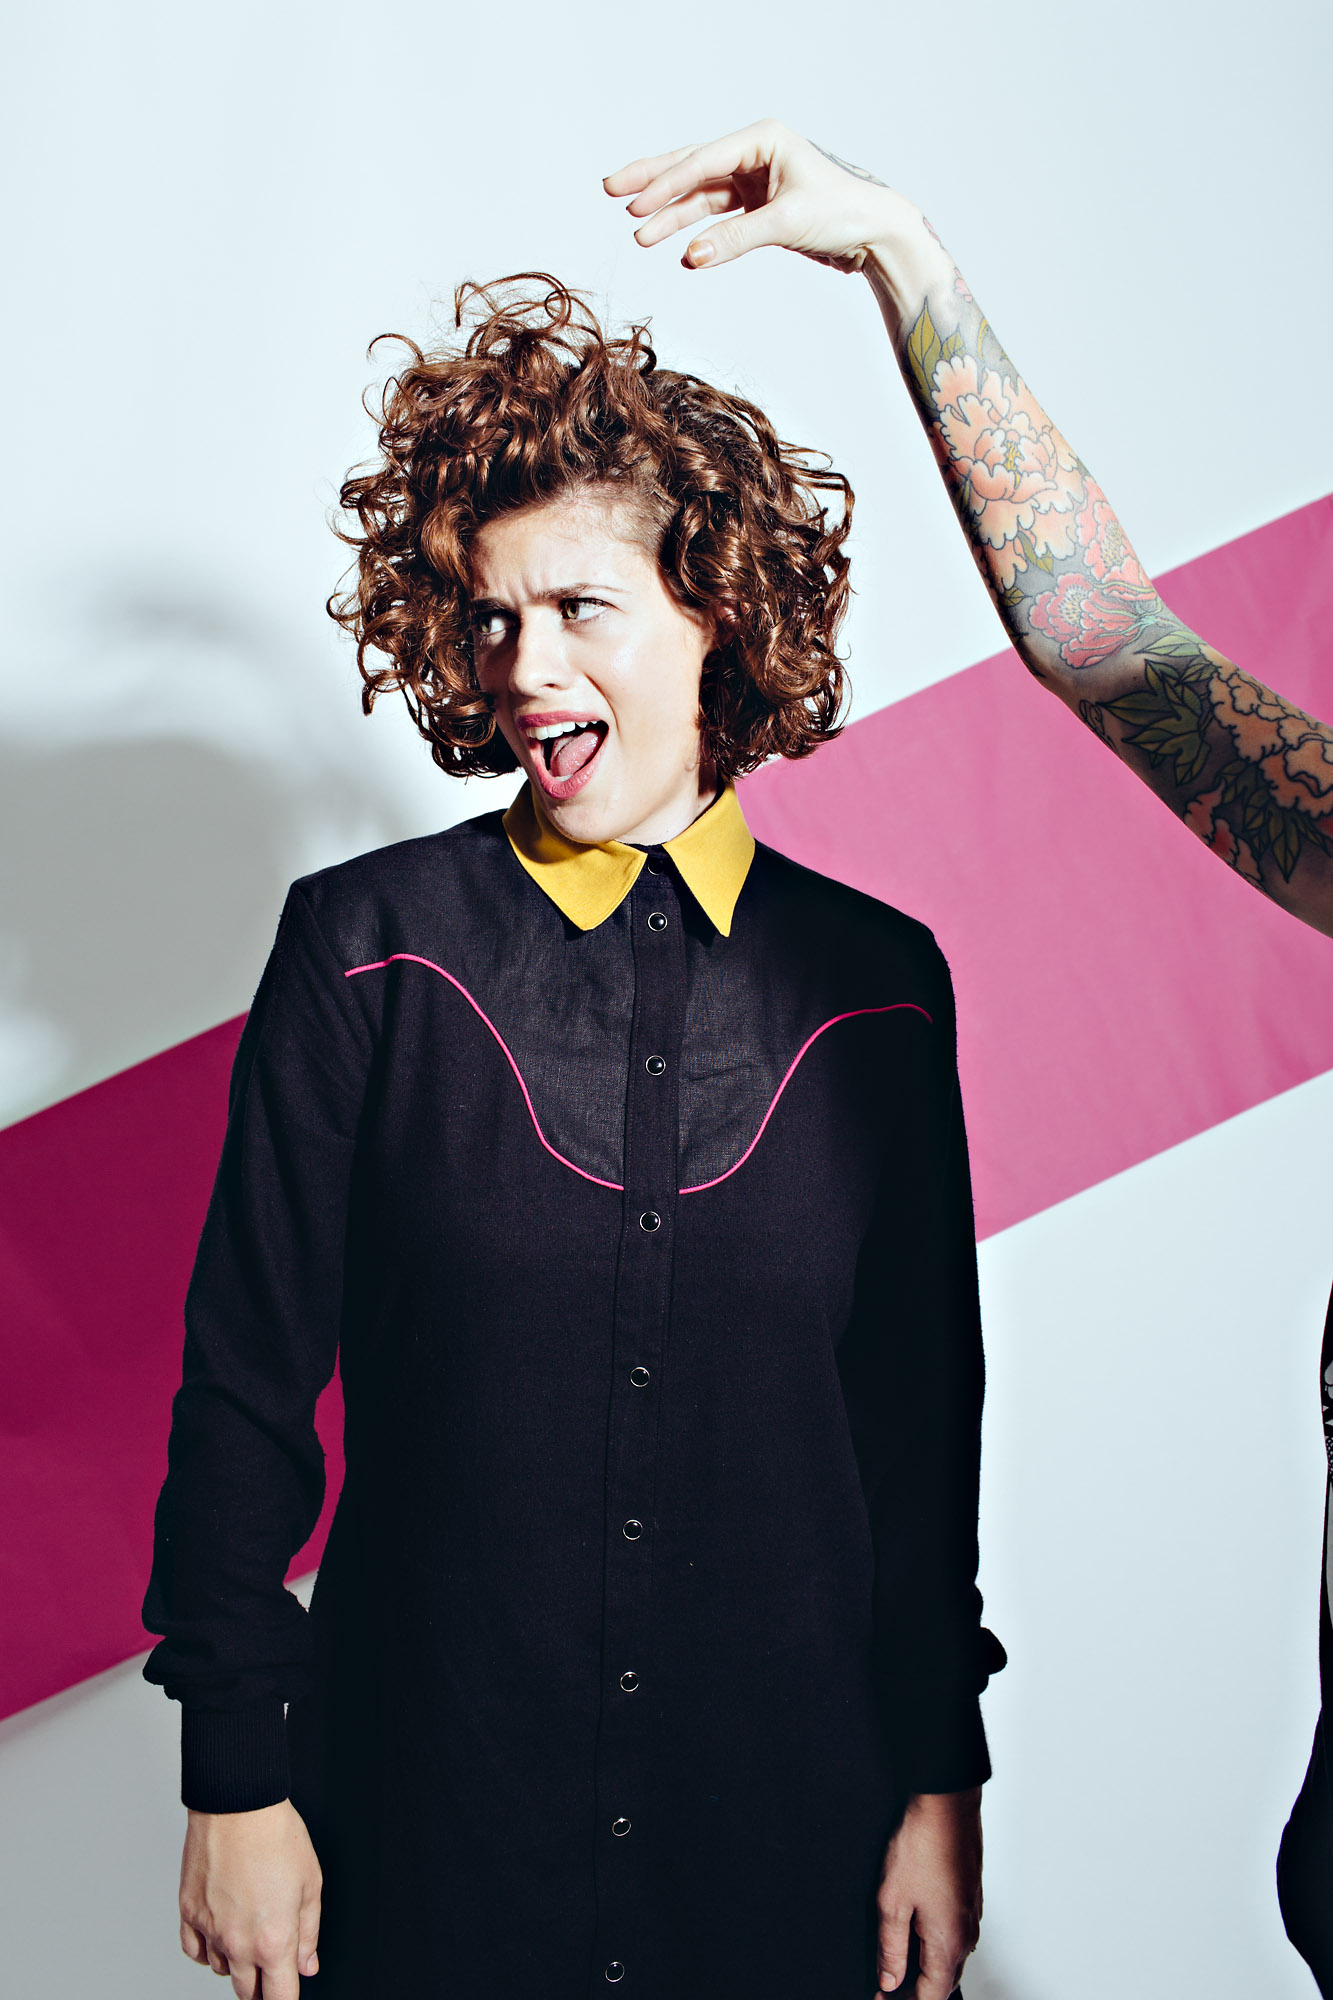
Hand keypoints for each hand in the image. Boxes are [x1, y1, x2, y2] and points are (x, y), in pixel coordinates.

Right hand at [179, 1800, 321, 1998]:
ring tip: (250, 1934)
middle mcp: (238, 1943)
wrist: (237, 1806)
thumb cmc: (277, 1836)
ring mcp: (210, 1930)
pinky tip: (221, 1935)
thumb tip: (306, 1965)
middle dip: (262, 1986)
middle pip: (247, 1992)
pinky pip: (195, 1952)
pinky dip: (208, 1951)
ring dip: (237, 1964)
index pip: (278, 1997)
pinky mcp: (189, 1913)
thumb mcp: (310, 1884)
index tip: (287, 1995)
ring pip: (222, 1971)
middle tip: (272, 1969)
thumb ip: (309, 1933)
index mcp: (273, 1940)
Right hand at [603, 117, 927, 275]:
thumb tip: (691, 256)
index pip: (703, 160)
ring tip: (639, 233)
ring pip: (700, 195)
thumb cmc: (842, 213)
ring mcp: (754, 179)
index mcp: (763, 139)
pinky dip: (697, 230)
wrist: (874, 234)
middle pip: (692, 166)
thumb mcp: (786, 222)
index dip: (666, 183)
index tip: (635, 204)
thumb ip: (736, 238)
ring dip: (671, 214)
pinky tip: (677, 245)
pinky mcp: (757, 206)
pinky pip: (717, 216)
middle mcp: (755, 153)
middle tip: (611, 191)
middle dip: (653, 182)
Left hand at [875, 1789, 981, 1998]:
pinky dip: (935, 1946)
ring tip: (896, 1963)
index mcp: (949, 1942)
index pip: (931, 1997)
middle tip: (886, 1986)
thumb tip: (888, 1980)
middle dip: (915, 1992)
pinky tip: (915, 1933)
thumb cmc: (923, 1844)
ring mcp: (972, 1916)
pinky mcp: (970, 1898)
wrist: (947, 1804)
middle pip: (943, 1983)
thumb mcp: (892, 1900)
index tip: (881, 1999)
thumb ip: (890, 1948)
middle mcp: (967, 1935)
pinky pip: (955, 1936)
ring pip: (951, 1959)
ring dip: (926, 1969)